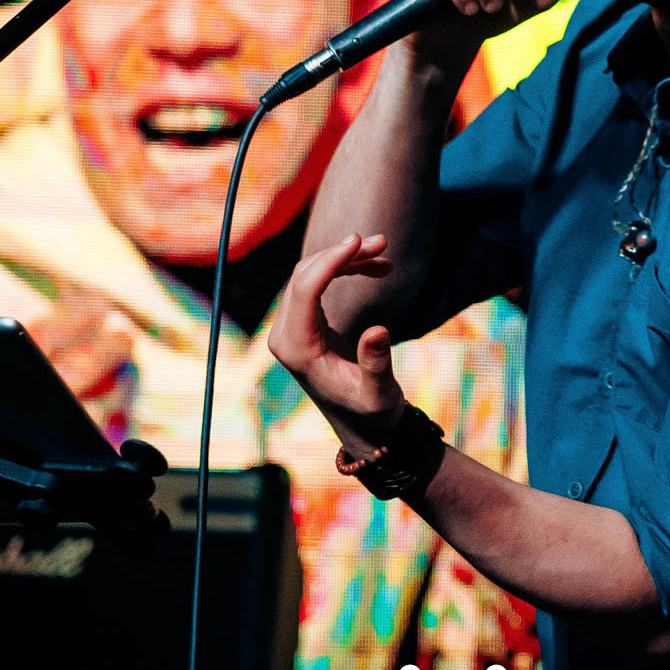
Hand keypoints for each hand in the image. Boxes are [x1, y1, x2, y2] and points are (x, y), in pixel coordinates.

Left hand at [267, 233, 406, 452]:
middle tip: (382, 244)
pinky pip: (316, 284)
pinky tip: (374, 267)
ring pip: (310, 275)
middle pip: (304, 275)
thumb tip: (378, 331)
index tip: (360, 241)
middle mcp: (285, 336)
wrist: (364, 428)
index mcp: (297, 350)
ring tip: (383, 252)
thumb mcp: (379, 393)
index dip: (331, 261)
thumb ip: (375, 362)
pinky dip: (343, 270)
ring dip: (345, 259)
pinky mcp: (302, 325)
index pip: (305, 289)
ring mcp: (291, 329)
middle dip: (342, 254)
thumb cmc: (373, 413)